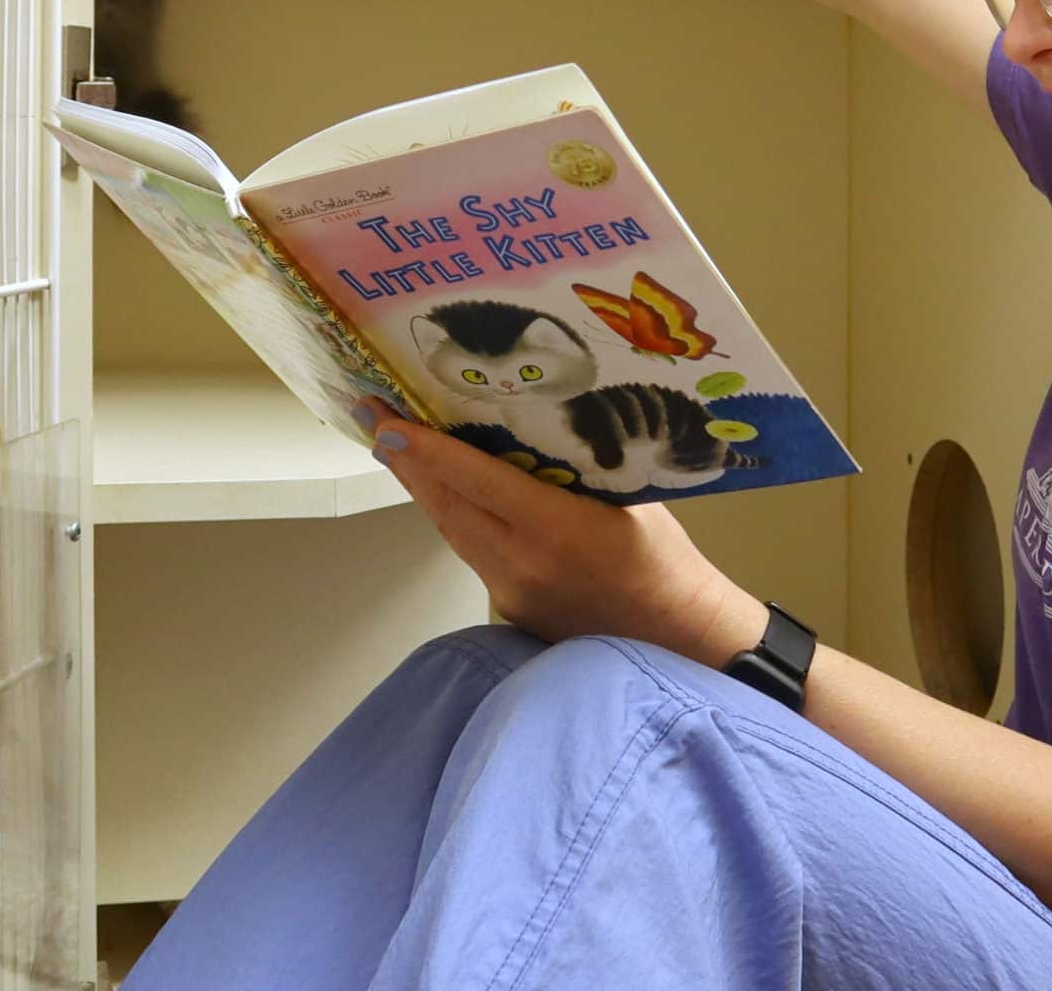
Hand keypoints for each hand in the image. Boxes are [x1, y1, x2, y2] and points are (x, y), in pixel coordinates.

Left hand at [355, 398, 765, 665]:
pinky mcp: (508, 609)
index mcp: (555, 527)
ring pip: (452, 530)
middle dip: (406, 460)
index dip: (426, 449)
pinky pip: (473, 553)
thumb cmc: (663, 558)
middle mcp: (521, 562)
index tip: (387, 420)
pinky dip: (457, 519)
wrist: (677, 636)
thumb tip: (528, 430)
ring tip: (400, 448)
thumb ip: (575, 468)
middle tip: (374, 415)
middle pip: (445, 505)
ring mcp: (510, 590)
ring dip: (425, 489)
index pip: (474, 479)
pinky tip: (451, 494)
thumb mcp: (628, 496)